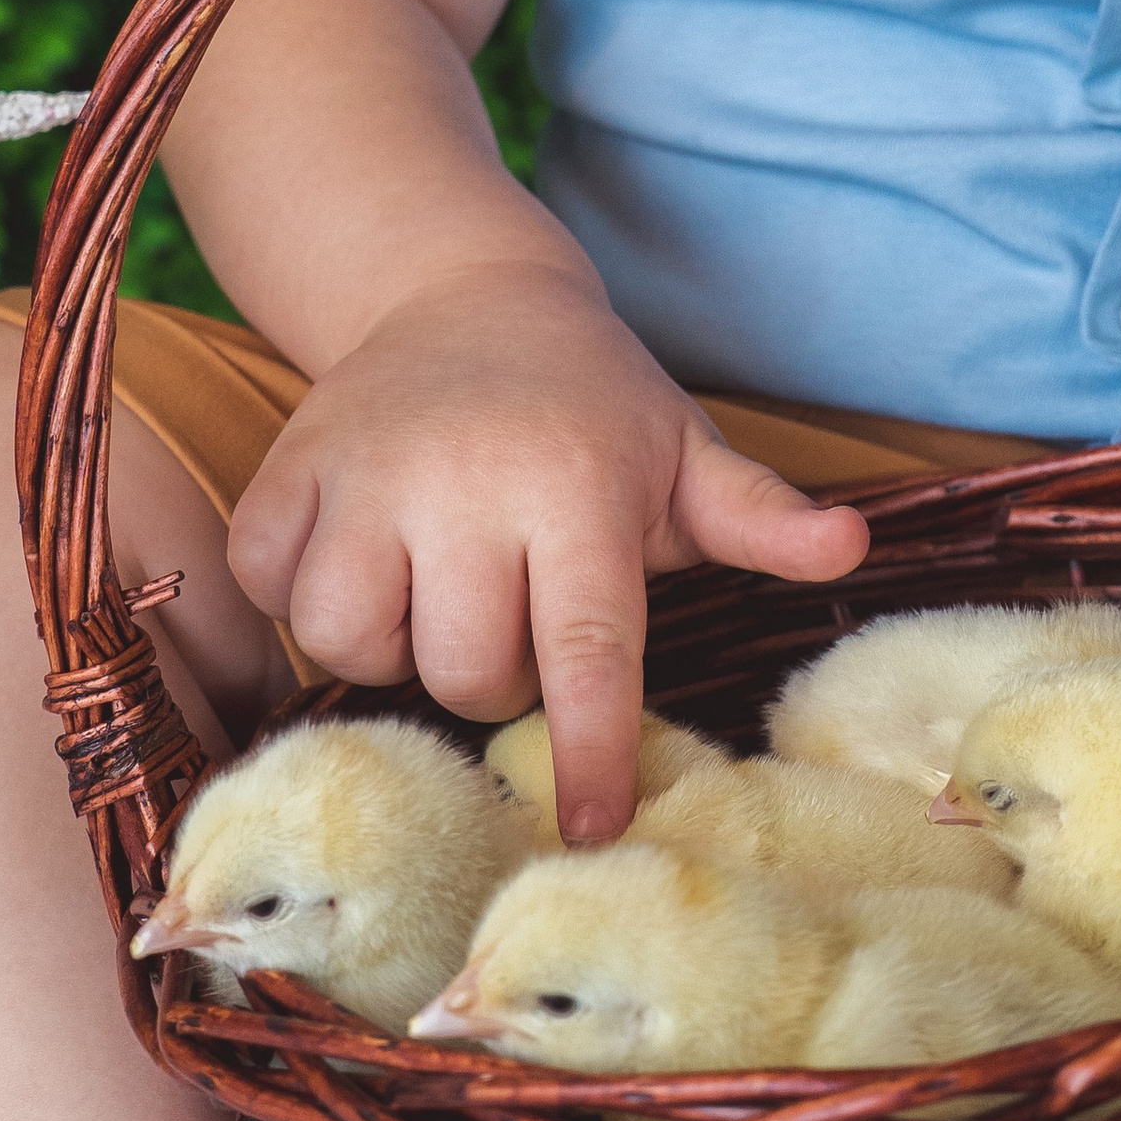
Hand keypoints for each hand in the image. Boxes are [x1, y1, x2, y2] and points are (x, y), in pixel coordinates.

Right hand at [226, 256, 869, 841]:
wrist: (465, 291)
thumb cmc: (593, 406)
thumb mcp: (685, 454)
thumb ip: (761, 517)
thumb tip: (849, 549)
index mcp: (577, 488)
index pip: (585, 651)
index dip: (591, 751)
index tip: (592, 829)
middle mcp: (465, 481)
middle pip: (465, 671)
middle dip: (493, 680)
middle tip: (510, 620)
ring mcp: (365, 471)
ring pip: (352, 644)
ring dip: (390, 647)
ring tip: (430, 595)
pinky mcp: (288, 465)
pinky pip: (272, 590)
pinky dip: (302, 598)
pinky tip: (356, 562)